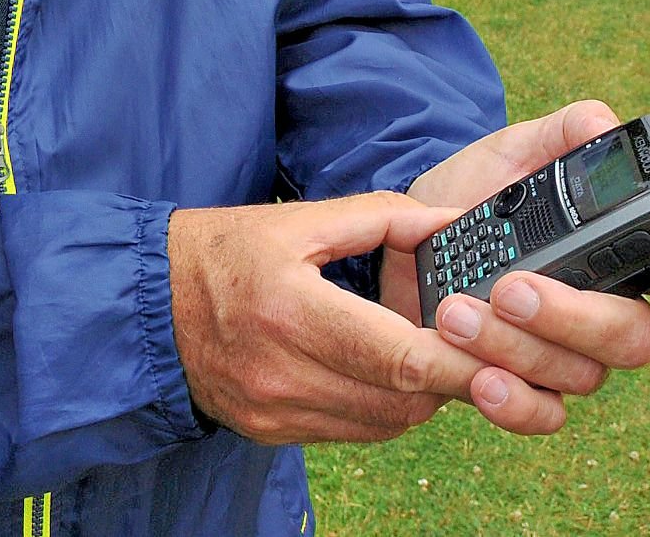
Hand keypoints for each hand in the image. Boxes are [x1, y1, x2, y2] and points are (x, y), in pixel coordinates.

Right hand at [168, 193, 488, 444]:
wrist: (147, 305)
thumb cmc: (222, 252)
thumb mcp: (298, 219)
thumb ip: (382, 218)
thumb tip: (450, 223)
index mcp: (291, 310)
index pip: (399, 358)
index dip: (461, 362)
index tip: (503, 353)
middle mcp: (283, 372)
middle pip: (403, 400)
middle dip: (451, 379)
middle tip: (476, 347)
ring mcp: (276, 410)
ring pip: (386, 423)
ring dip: (418, 394)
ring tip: (421, 351)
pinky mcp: (273, 432)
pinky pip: (355, 432)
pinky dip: (382, 406)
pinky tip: (378, 371)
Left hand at [385, 100, 649, 431]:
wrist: (402, 237)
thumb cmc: (472, 194)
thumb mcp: (511, 153)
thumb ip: (559, 134)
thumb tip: (598, 124)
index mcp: (617, 252)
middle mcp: (602, 310)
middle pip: (632, 336)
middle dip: (574, 316)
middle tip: (511, 288)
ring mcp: (564, 354)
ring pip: (580, 374)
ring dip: (517, 347)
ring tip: (456, 310)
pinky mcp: (521, 385)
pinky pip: (542, 415)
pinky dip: (515, 403)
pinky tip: (481, 379)